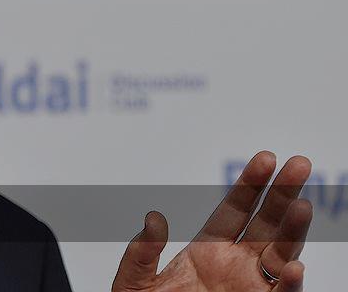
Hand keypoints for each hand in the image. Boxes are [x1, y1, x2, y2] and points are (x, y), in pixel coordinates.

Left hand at [112, 151, 311, 291]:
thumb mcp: (134, 283)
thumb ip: (141, 253)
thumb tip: (153, 219)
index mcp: (207, 251)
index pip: (235, 210)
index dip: (251, 184)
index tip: (266, 158)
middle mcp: (236, 266)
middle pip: (266, 223)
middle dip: (283, 194)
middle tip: (300, 163)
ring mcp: (250, 289)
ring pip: (281, 254)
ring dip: (293, 231)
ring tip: (303, 205)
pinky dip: (290, 284)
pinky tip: (294, 267)